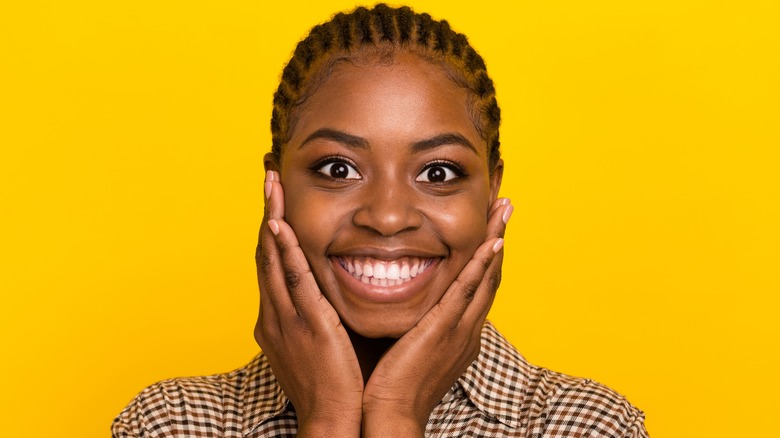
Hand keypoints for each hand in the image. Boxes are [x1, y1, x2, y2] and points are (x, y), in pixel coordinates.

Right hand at [254, 170, 363, 436]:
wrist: (331, 420)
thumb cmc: (331, 385)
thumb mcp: (318, 343)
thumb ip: (320, 314)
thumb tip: (331, 293)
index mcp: (279, 318)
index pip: (272, 263)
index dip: (272, 228)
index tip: (276, 200)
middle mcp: (275, 313)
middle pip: (266, 252)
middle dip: (266, 212)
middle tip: (269, 177)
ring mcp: (286, 318)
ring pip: (273, 259)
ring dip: (271, 217)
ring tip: (271, 184)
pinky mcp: (305, 324)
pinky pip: (291, 281)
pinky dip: (283, 251)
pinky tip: (279, 225)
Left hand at [361, 197, 512, 436]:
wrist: (392, 416)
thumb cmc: (394, 386)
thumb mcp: (411, 348)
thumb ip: (413, 322)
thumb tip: (402, 301)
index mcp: (460, 334)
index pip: (478, 287)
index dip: (487, 256)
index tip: (491, 227)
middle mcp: (467, 329)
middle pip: (490, 276)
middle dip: (498, 239)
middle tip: (506, 207)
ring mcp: (460, 329)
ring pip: (485, 277)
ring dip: (496, 241)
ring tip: (504, 210)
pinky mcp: (445, 330)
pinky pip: (468, 291)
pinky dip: (482, 265)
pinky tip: (492, 243)